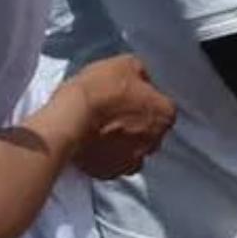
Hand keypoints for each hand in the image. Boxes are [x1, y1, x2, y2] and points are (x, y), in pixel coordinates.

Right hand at [67, 55, 175, 179]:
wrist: (70, 116)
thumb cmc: (100, 89)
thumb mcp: (127, 64)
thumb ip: (141, 75)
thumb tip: (141, 80)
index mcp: (165, 113)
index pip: (161, 107)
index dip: (143, 100)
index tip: (128, 97)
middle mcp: (156, 141)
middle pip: (150, 132)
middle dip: (136, 125)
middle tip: (114, 114)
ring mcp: (133, 160)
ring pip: (133, 152)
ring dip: (122, 144)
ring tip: (102, 130)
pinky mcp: (109, 173)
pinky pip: (112, 166)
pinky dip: (106, 158)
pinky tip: (94, 144)